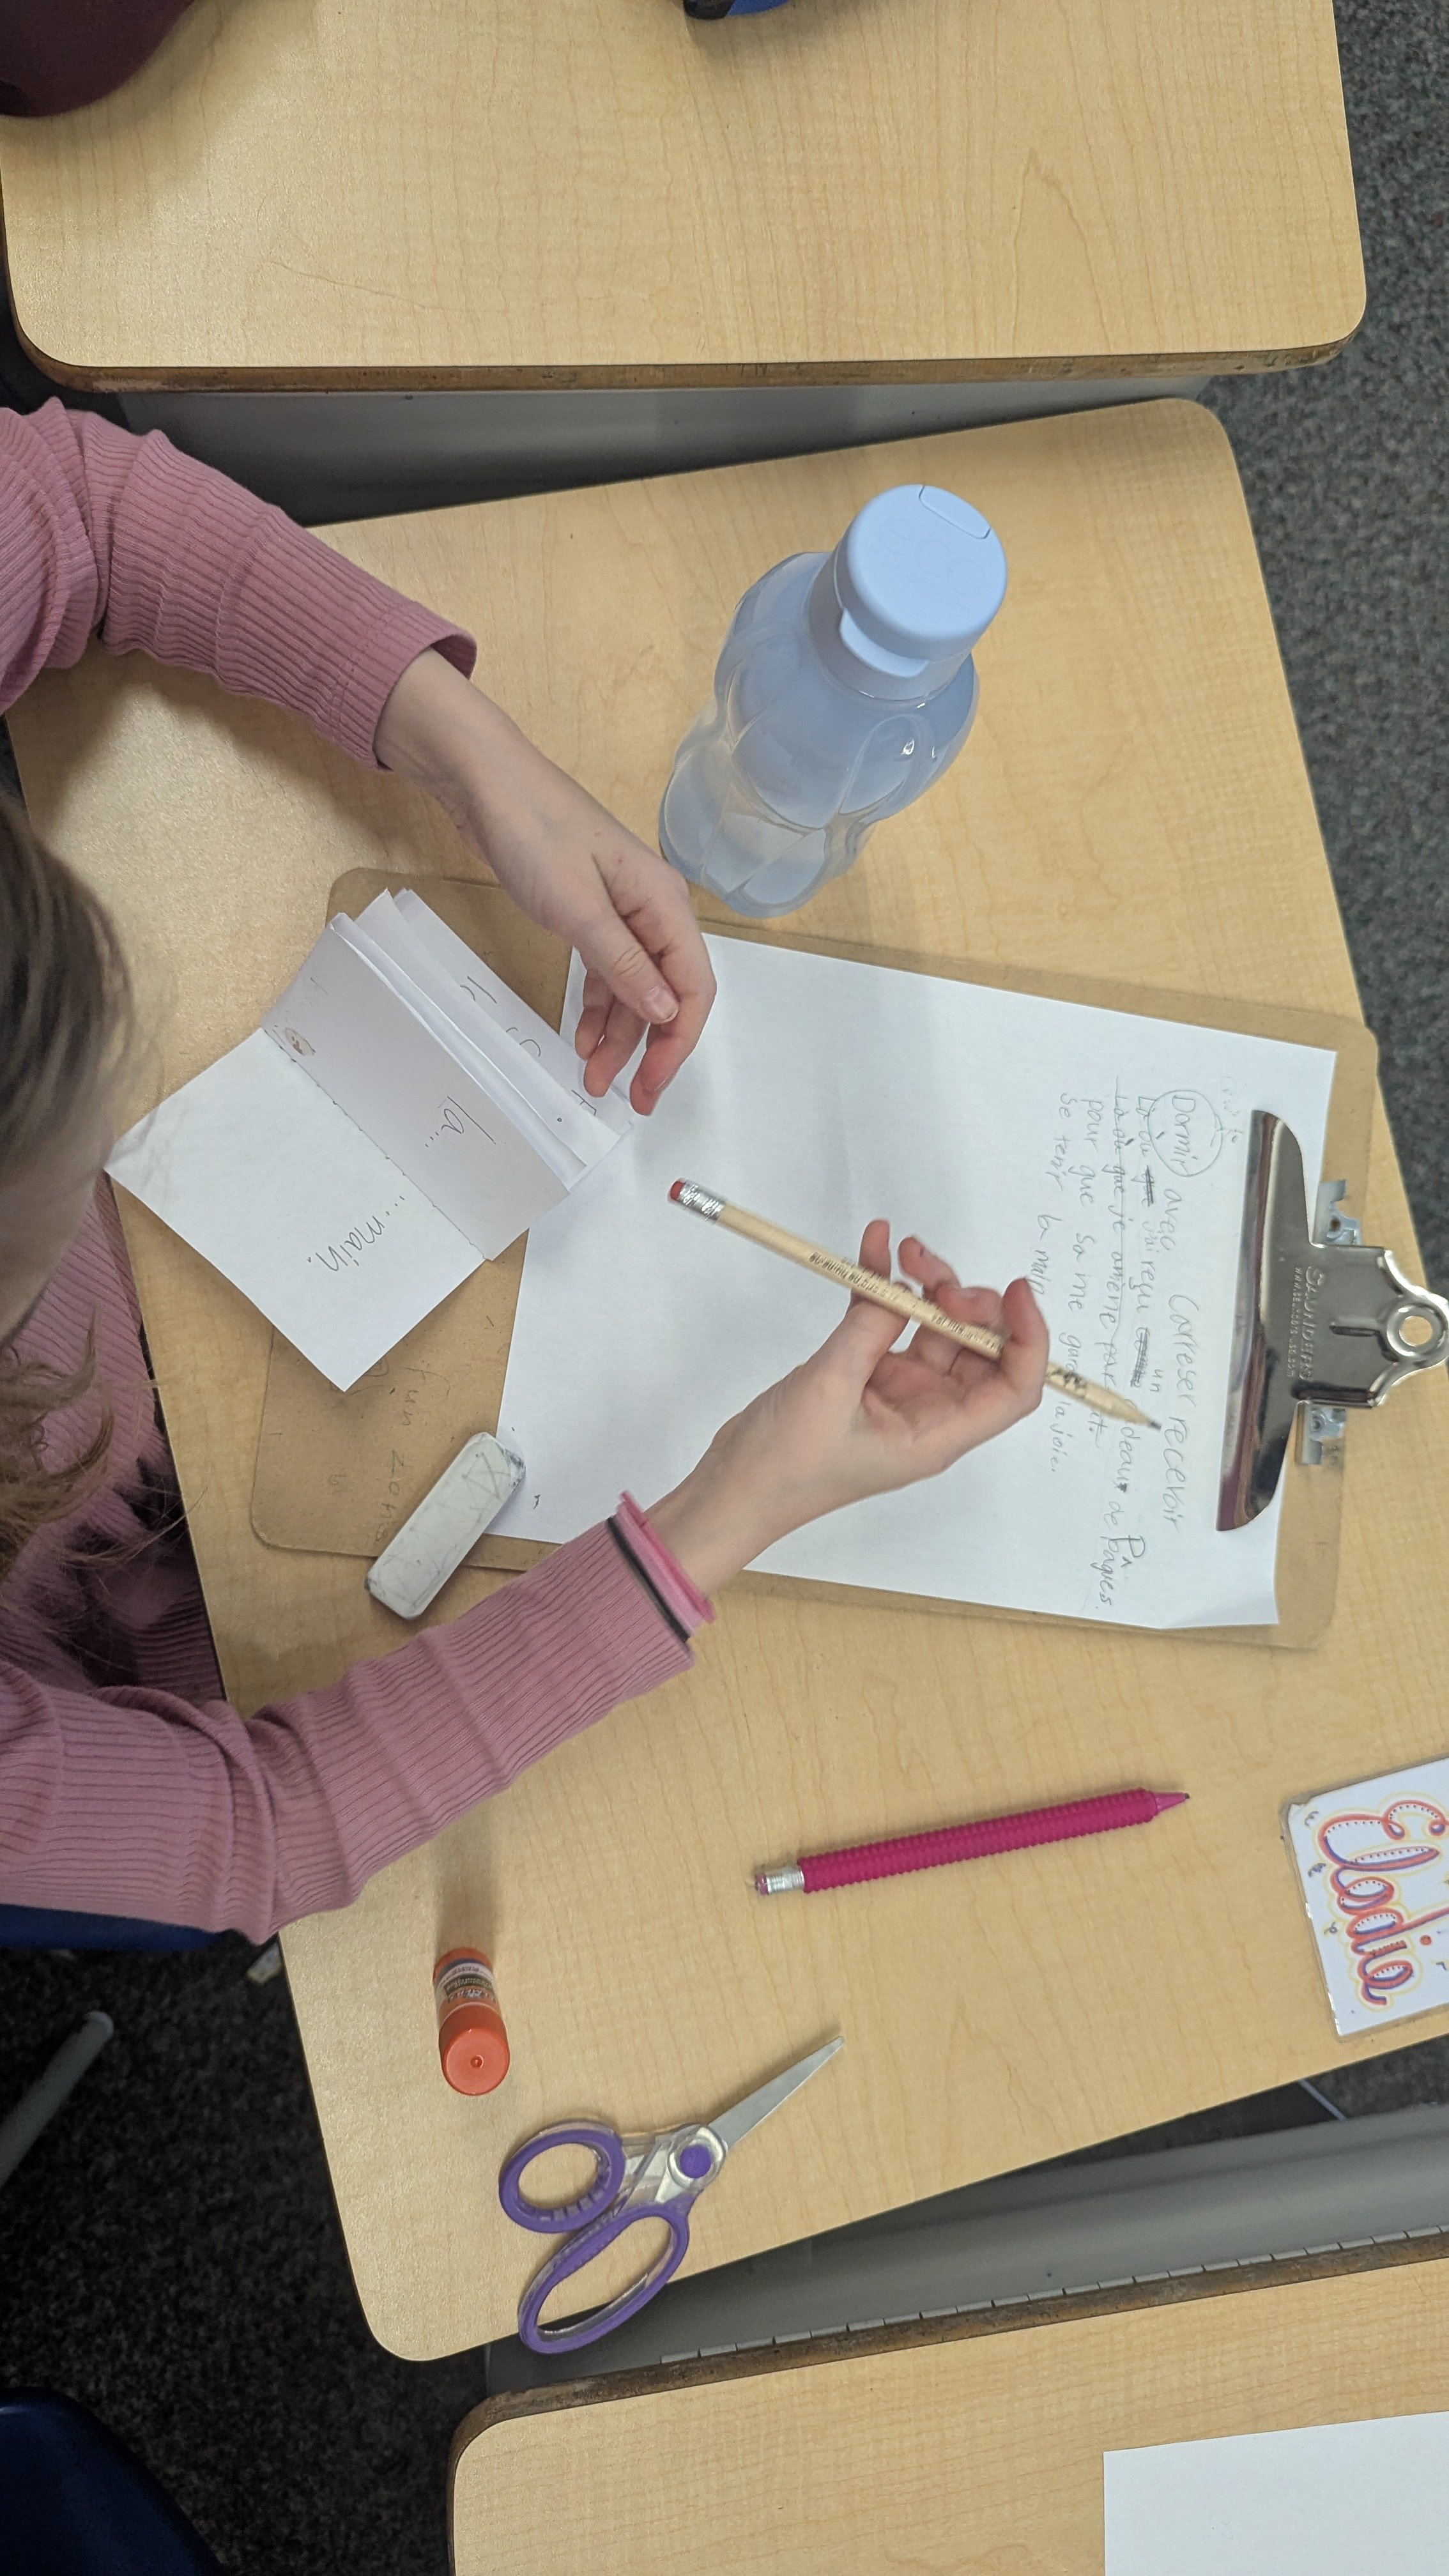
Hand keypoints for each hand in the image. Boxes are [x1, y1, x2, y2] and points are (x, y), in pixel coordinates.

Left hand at [374, 649, 715, 1112]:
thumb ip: (624, 963)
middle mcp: (653, 910)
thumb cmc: (532, 829)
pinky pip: (608, 972)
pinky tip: (582, 1038)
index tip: (651, 1086)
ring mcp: (622, 912)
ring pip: (635, 989)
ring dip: (618, 1036)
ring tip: (594, 1079)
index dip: (678, 1043)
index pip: (693, 987)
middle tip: (629, 1098)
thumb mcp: (577, 906)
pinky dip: (598, 1007)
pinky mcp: (590, 914)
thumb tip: (666, 1013)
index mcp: (664, 903)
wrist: (483, 782)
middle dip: (651, 1050)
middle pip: (668, 994)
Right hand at [648, 1225, 1047, 1593]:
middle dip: (964, 1301)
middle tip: (929, 1273)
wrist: (734, 1486)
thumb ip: (869, 1331)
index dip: (1028, 1339)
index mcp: (938, 1434)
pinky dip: (883, 1287)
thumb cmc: (785, 1466)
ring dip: (924, 1286)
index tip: (1014, 1290)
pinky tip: (875, 1250)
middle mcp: (929, 1412)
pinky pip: (888, 1322)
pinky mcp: (865, 1373)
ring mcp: (899, 1390)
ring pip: (935, 1327)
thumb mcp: (829, 1389)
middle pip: (978, 1348)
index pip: (1013, 1388)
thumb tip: (900, 1290)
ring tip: (900, 1252)